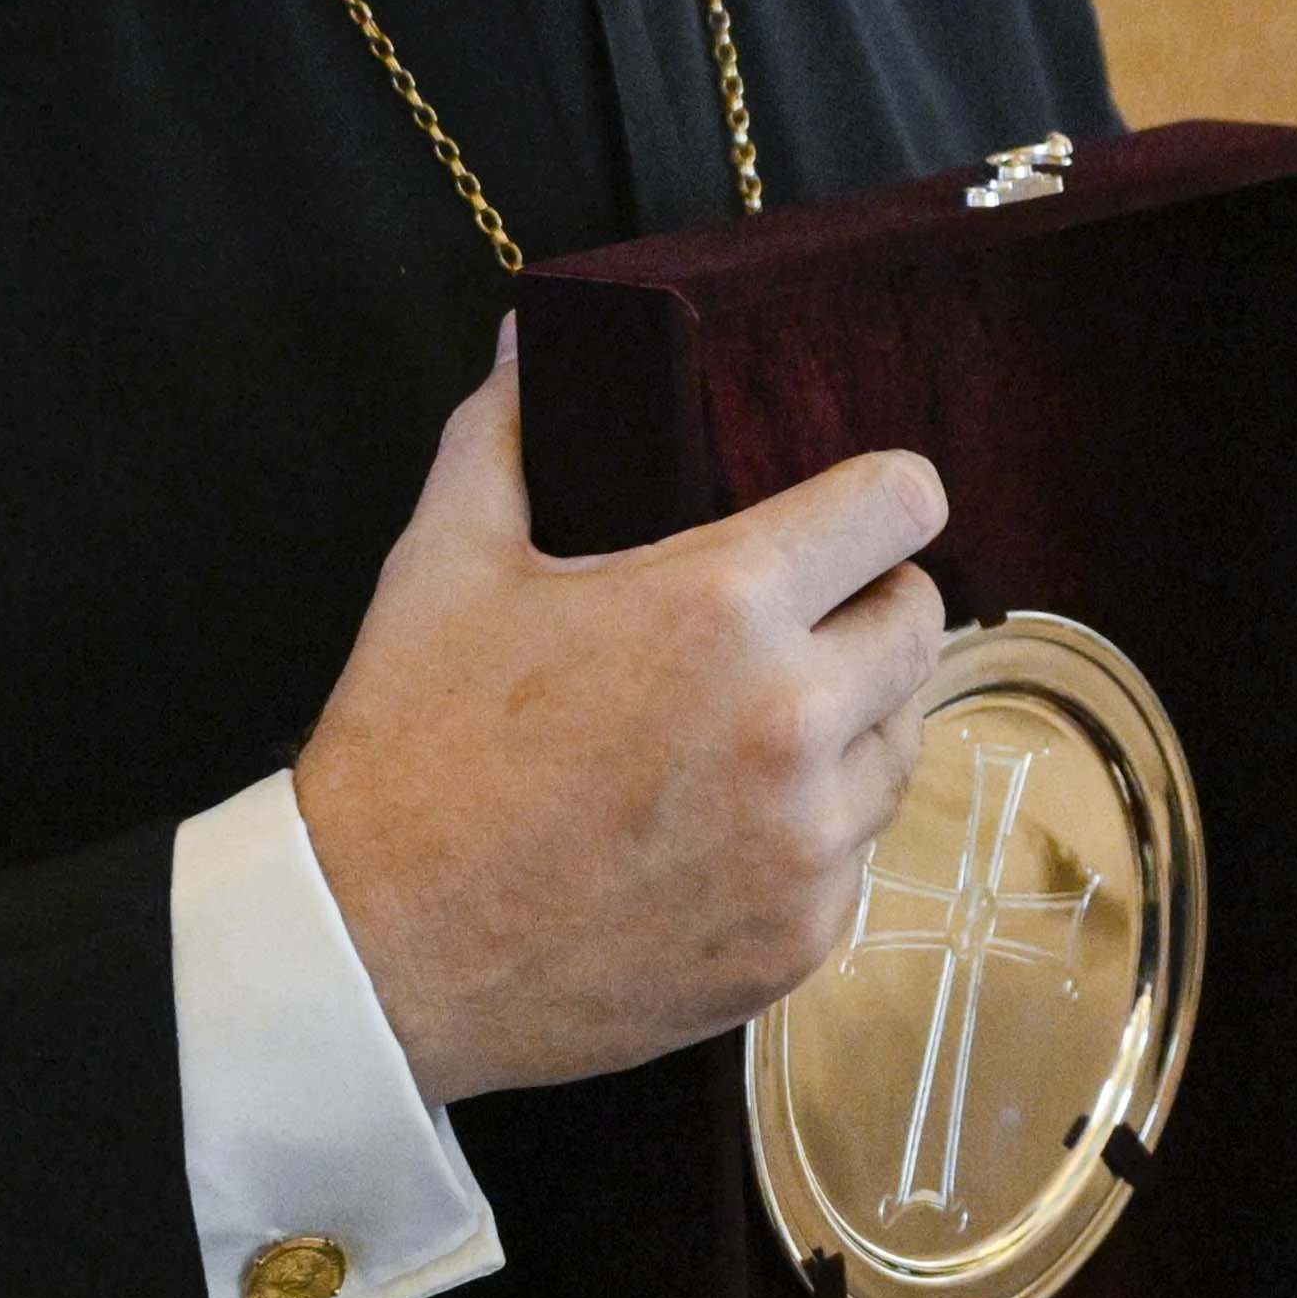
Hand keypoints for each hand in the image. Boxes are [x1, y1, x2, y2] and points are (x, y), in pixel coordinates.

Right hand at [296, 338, 950, 1105]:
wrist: (374, 956)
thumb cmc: (409, 752)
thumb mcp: (443, 567)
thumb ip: (503, 436)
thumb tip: (531, 340)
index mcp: (722, 608)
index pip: (901, 506)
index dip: (889, 497)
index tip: (869, 510)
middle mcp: (791, 720)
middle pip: (922, 624)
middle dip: (873, 606)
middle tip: (804, 620)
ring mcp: (806, 843)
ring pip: (902, 745)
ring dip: (853, 723)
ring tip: (761, 726)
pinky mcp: (803, 938)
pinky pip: (857, 858)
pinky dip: (812, 837)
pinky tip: (729, 830)